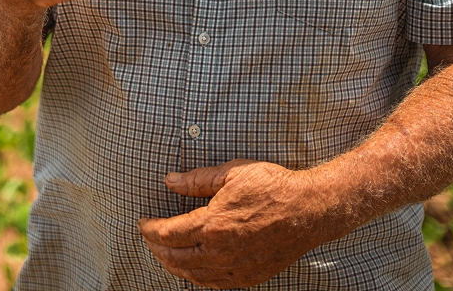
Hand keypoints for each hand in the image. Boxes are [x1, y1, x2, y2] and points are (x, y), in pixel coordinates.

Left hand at [138, 160, 326, 288]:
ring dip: (173, 265)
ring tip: (163, 254)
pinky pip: (214, 283)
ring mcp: (236, 267)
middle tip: (149, 237)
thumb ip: (197, 180)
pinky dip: (196, 277)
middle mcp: (221, 251)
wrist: (309, 210)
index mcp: (213, 224)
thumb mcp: (232, 173)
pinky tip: (192, 269)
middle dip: (156, 248)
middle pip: (176, 257)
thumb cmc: (273, 187)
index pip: (168, 233)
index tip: (143, 222)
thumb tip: (170, 181)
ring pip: (192, 274)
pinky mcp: (250, 276)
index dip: (150, 229)